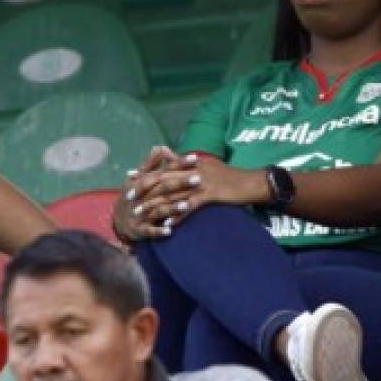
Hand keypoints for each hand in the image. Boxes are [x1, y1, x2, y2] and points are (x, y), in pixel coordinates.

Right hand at [112, 146, 190, 240]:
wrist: (119, 220)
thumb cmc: (135, 196)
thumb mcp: (139, 180)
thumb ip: (151, 165)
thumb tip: (160, 147)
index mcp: (142, 183)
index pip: (163, 171)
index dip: (178, 163)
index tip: (195, 157)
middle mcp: (141, 197)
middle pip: (162, 189)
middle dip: (180, 183)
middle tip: (199, 178)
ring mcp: (140, 214)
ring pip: (157, 209)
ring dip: (171, 208)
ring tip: (187, 205)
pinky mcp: (139, 229)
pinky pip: (149, 231)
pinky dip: (158, 231)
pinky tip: (170, 231)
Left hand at [130, 155, 271, 227]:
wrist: (252, 182)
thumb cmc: (231, 176)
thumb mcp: (209, 165)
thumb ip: (189, 162)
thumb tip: (174, 157)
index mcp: (193, 162)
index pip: (164, 166)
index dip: (146, 172)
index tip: (129, 178)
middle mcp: (195, 169)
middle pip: (163, 178)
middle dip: (143, 189)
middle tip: (128, 198)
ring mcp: (202, 181)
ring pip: (173, 193)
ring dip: (155, 204)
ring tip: (141, 214)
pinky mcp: (211, 194)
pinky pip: (190, 206)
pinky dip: (177, 215)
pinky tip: (167, 223)